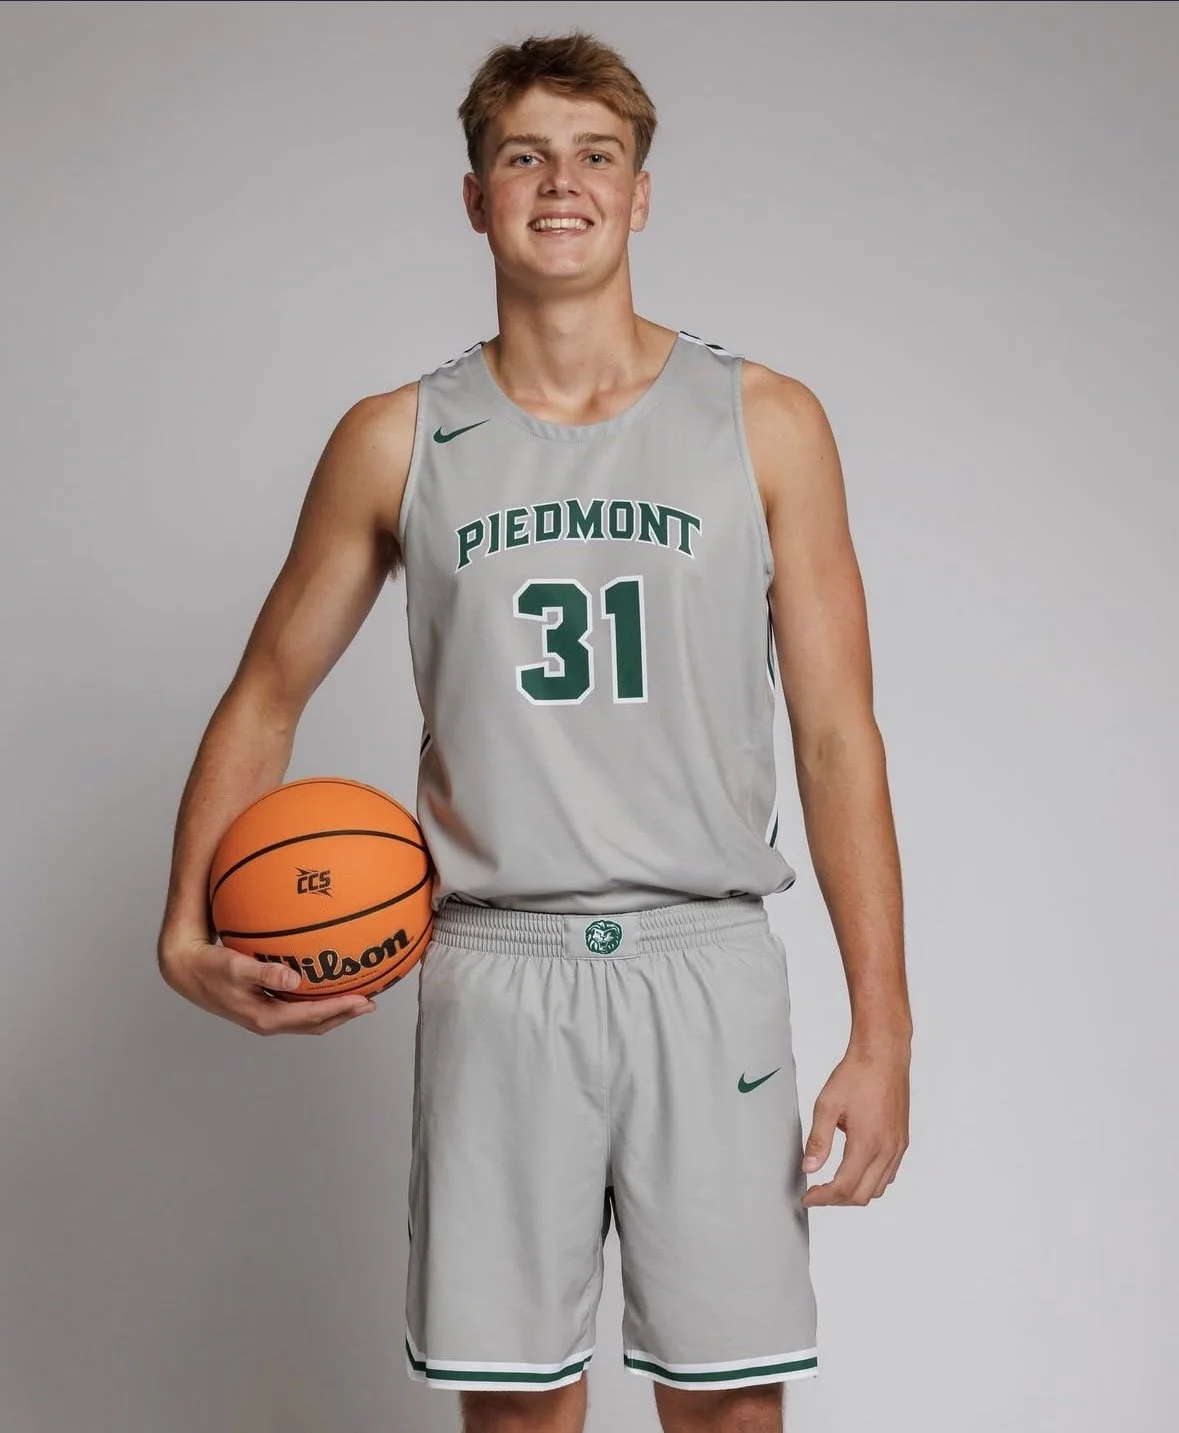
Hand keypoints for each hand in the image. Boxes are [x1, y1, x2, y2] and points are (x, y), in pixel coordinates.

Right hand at [158, 935, 376, 1035]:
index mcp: (264, 1017)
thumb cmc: (209, 967)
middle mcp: (269, 1021)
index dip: (340, 1010)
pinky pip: (298, 1007)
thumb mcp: (234, 967)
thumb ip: (264, 972)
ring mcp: (267, 1015)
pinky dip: (317, 1000)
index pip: (312, 1017)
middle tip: (370, 1003)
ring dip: (334, 1011)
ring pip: (309, 1019)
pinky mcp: (264, 1005)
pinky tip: (325, 983)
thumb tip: (294, 978)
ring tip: (357, 998)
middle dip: (345, 1014)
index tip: (364, 1001)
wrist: (187, 970)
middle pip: (316, 1024)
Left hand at [801, 1040, 909, 1207]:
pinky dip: (871, 1181)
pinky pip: (889, 1174)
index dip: (823, 1198)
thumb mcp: (827, 1105)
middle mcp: (887, 1150)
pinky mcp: (902, 1141)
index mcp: (867, 1144)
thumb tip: (809, 1168)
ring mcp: (897, 1147)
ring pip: (878, 1188)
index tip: (808, 1197)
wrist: (884, 1055)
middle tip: (817, 1193)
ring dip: (855, 1192)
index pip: (844, 1188)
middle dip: (837, 1200)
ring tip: (833, 1183)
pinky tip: (856, 1169)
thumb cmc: (857, 1075)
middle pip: (862, 1196)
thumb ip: (818, 1140)